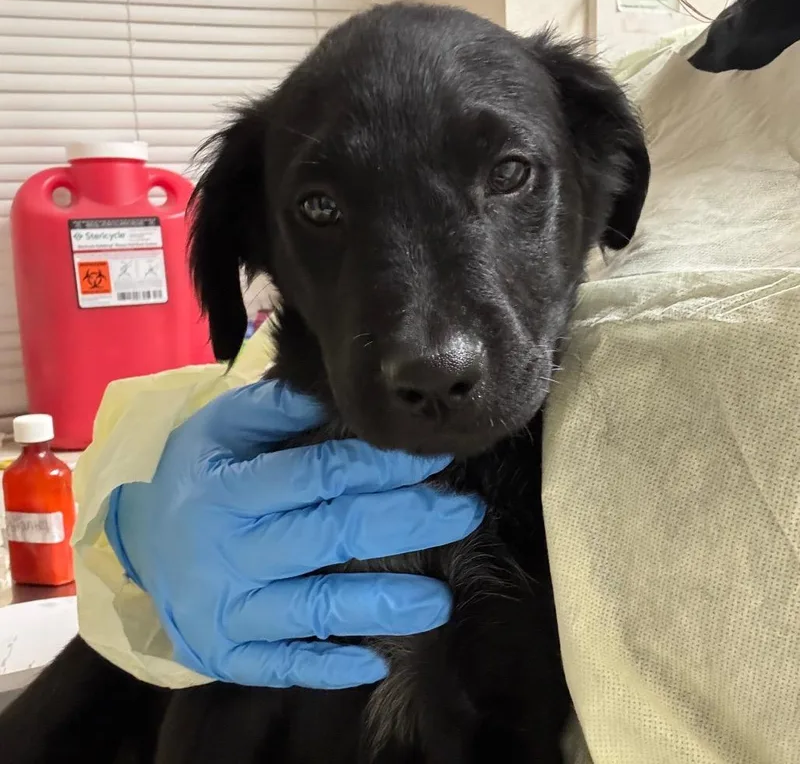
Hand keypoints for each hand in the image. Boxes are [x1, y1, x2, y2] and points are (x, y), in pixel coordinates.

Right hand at [105, 380, 483, 688]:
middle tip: (464, 514)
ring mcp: (227, 610)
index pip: (316, 475)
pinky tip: (377, 662)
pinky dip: (328, 666)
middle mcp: (229, 551)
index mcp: (228, 490)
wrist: (138, 544)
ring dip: (382, 605)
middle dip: (404, 524)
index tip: (434, 457)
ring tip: (440, 601)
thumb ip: (273, 408)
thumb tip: (334, 387)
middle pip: (330, 537)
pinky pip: (282, 665)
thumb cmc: (195, 476)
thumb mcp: (217, 429)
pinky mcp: (227, 653)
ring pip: (316, 608)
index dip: (378, 466)